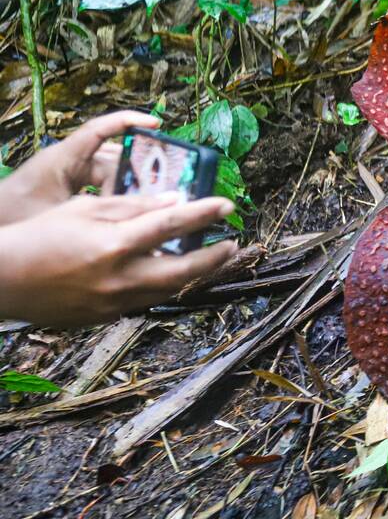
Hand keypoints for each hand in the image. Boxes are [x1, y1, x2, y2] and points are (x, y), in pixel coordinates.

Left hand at [0, 111, 160, 225]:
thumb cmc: (11, 217)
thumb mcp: (59, 216)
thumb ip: (98, 212)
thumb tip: (136, 212)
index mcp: (64, 158)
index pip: (100, 130)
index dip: (129, 122)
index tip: (156, 123)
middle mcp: (69, 162)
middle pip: (113, 158)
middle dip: (137, 170)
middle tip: (162, 185)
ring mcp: (68, 176)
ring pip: (109, 175)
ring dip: (126, 188)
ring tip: (147, 205)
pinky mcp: (67, 189)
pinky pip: (99, 187)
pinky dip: (113, 197)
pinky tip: (126, 214)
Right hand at [0, 192, 236, 325]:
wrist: (2, 279)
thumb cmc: (40, 235)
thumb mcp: (84, 209)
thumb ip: (132, 206)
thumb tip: (175, 200)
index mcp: (114, 245)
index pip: (172, 225)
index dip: (204, 213)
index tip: (227, 205)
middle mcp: (119, 278)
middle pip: (183, 270)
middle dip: (214, 258)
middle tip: (232, 244)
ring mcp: (113, 303)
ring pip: (168, 291)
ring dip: (193, 275)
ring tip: (210, 259)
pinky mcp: (105, 317)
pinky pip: (144, 301)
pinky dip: (161, 286)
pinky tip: (168, 274)